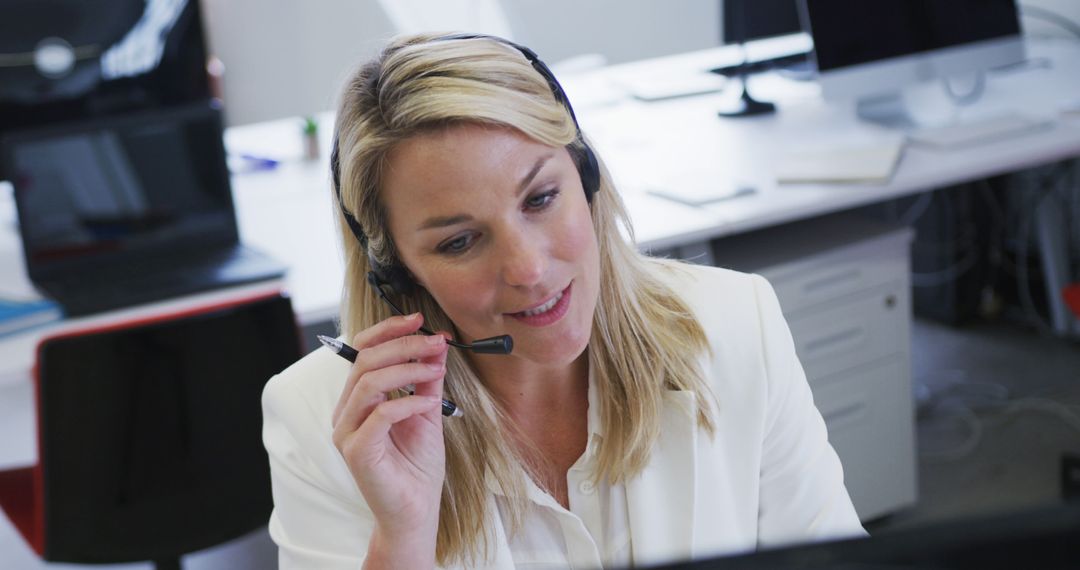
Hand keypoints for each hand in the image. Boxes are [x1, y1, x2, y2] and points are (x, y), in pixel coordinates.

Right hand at [331, 313, 449, 548]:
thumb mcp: (427, 411)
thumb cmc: (418, 466)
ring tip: (436, 370)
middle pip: (364, 361)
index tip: (419, 320)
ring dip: (407, 369)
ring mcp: (347, 432)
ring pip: (368, 382)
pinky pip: (379, 415)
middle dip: (403, 345)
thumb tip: (436, 343)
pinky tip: (430, 404)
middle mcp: (346, 413)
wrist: (417, 511)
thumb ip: (427, 379)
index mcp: (358, 400)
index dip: (388, 330)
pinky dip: (408, 403)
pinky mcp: (357, 451)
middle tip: (436, 341)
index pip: (362, 351)